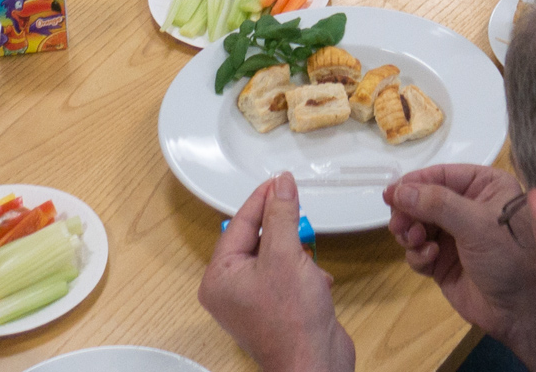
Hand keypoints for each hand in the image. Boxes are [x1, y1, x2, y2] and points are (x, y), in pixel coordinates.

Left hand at [200, 174, 354, 371]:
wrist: (315, 364)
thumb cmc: (292, 322)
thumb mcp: (285, 254)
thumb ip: (281, 215)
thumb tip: (281, 185)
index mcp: (219, 277)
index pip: (239, 223)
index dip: (262, 199)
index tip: (280, 181)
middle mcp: (231, 290)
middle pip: (257, 239)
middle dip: (283, 231)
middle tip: (298, 216)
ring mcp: (253, 301)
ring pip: (275, 256)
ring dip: (297, 254)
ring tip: (307, 263)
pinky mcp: (276, 308)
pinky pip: (287, 275)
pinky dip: (304, 272)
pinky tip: (315, 281)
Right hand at [387, 166, 535, 345]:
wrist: (521, 311)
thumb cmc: (509, 257)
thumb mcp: (477, 224)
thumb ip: (437, 204)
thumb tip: (398, 190)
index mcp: (485, 186)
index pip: (442, 175)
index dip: (415, 183)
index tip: (391, 193)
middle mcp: (468, 206)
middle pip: (424, 199)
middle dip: (409, 211)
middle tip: (400, 224)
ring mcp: (454, 235)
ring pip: (417, 224)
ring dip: (410, 232)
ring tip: (415, 240)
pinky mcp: (443, 262)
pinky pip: (418, 250)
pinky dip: (417, 253)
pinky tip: (429, 258)